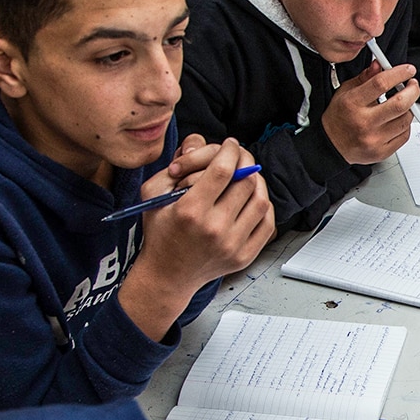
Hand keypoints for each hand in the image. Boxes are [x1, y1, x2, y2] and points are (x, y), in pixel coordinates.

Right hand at [121, 136, 276, 339]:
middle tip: (239, 156)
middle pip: (245, 182)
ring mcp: (233, 245)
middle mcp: (215, 229)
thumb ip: (175, 165)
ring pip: (260, 200)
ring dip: (256, 181)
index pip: (223, 171)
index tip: (230, 145)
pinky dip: (263, 205)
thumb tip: (203, 146)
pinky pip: (266, 222)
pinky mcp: (245, 255)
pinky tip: (250, 199)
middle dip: (245, 161)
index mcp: (190, 212)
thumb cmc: (160, 233)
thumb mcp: (152, 194)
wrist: (168, 275)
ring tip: (245, 176)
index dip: (230, 151)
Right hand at [325, 61, 416, 163]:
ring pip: (405, 120)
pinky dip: (405, 124)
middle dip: (413, 91)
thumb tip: (380, 65)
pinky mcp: (382, 152)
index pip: (381, 84)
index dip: (399, 74)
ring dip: (409, 108)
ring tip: (403, 103)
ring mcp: (374, 139)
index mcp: (353, 103)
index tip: (408, 70)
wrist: (332, 145)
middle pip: (400, 104)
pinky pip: (404, 135)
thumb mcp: (346, 91)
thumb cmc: (339, 117)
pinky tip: (397, 120)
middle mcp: (364, 122)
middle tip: (413, 85)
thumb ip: (365, 77)